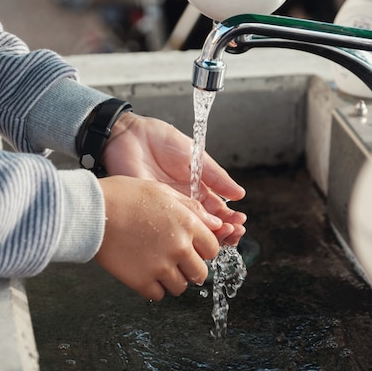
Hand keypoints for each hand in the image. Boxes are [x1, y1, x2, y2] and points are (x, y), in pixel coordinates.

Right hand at [96, 175, 220, 300]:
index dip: (202, 249)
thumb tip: (215, 223)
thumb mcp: (162, 191)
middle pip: (200, 273)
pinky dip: (153, 288)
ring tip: (157, 267)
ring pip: (180, 287)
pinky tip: (144, 274)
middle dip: (190, 268)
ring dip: (172, 279)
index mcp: (187, 224)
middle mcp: (179, 247)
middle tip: (175, 261)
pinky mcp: (141, 281)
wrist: (92, 211)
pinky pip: (158, 295)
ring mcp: (161, 266)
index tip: (192, 248)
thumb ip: (191, 208)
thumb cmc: (124, 196)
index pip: (212, 249)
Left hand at [102, 112, 246, 245]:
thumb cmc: (161, 141)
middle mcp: (183, 204)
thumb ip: (215, 176)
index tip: (239, 221)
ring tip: (221, 233)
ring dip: (207, 236)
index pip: (217, 212)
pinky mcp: (150, 210)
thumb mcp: (196, 157)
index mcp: (196, 191)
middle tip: (233, 231)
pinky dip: (182, 232)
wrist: (132, 134)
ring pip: (190, 231)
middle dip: (223, 232)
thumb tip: (239, 194)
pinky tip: (194, 232)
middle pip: (206, 226)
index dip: (230, 219)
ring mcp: (167, 209)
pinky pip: (167, 227)